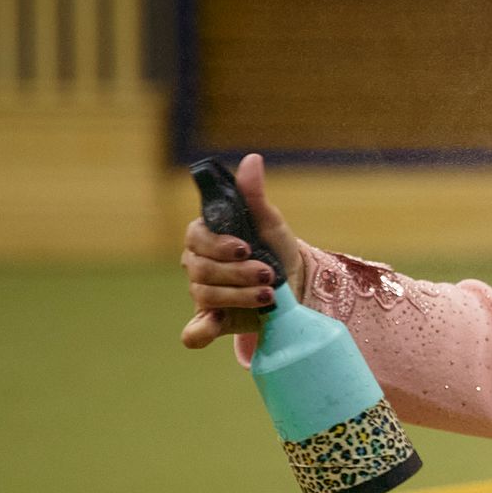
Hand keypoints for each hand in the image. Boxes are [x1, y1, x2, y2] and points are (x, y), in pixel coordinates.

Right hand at [179, 151, 309, 353]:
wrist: (297, 285)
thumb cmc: (276, 249)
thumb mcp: (270, 222)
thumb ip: (254, 195)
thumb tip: (252, 160)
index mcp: (205, 238)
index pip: (197, 239)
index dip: (219, 245)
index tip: (246, 248)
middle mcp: (198, 266)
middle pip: (201, 270)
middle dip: (238, 273)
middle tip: (268, 274)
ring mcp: (204, 294)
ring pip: (206, 296)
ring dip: (240, 296)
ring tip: (270, 295)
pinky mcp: (214, 321)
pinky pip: (195, 330)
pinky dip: (197, 333)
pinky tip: (207, 331)